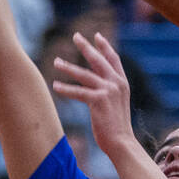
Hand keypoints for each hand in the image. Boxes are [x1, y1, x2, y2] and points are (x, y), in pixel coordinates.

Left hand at [52, 32, 135, 158]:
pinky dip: (65, 89)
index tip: (97, 36)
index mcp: (122, 84)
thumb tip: (96, 86)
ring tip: (56, 62)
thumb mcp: (116, 104)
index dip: (105, 47)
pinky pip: (78, 92)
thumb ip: (108, 92)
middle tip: (75, 36)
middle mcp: (117, 84)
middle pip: (98, 60)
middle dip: (86, 47)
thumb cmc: (117, 128)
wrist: (122, 142)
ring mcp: (108, 91)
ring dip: (68, 67)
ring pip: (84, 74)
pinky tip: (55, 86)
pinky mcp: (98, 100)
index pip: (113, 59)